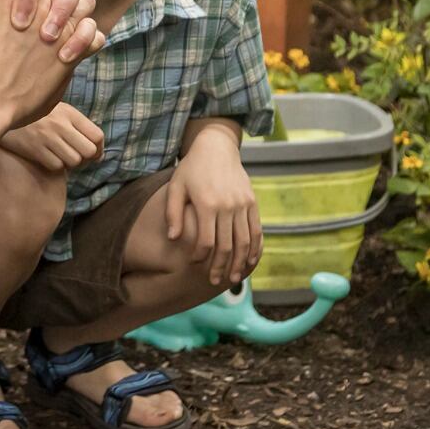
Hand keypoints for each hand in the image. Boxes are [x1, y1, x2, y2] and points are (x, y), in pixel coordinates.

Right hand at [0, 103, 104, 172]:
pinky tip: (47, 157)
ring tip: (60, 156)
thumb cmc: (34, 115)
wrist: (1, 113)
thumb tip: (97, 146)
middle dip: (86, 158)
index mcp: (69, 113)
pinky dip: (54, 165)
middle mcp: (61, 124)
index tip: (94, 154)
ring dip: (69, 163)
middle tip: (77, 158)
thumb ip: (75, 124)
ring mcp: (48, 137)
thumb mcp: (56, 109)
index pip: (97, 136)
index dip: (99, 149)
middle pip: (89, 151)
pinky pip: (56, 166)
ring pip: (74, 161)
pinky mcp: (35, 149)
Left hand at [165, 124, 260, 285]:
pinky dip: (255, 248)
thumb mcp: (176, 187)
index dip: (201, 256)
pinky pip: (256, 230)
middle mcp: (227, 205)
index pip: (206, 240)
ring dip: (239, 262)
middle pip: (226, 245)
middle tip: (214, 281)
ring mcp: (243, 204)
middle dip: (220, 266)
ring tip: (233, 278)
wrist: (216, 147)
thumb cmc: (191, 168)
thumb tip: (173, 238)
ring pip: (244, 241)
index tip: (194, 263)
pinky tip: (250, 261)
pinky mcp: (252, 202)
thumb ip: (173, 213)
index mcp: (207, 203)